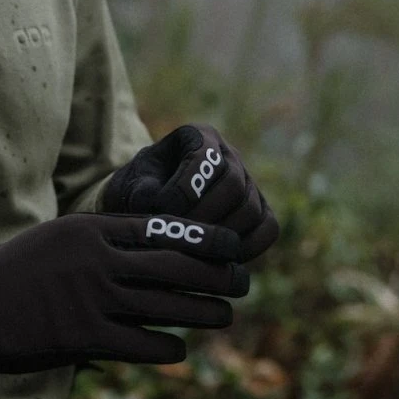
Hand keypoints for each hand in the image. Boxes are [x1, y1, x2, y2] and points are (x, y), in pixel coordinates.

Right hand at [0, 212, 249, 373]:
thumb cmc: (21, 267)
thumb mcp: (64, 233)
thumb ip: (108, 234)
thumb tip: (157, 239)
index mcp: (93, 229)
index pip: (163, 229)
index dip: (204, 237)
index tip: (232, 244)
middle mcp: (98, 261)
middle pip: (174, 267)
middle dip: (216, 275)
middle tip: (243, 281)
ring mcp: (93, 301)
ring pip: (166, 307)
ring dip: (203, 312)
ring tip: (225, 315)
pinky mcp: (85, 338)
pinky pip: (141, 345)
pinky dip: (167, 348)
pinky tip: (181, 350)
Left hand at [102, 124, 277, 261]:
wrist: (149, 207)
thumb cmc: (138, 192)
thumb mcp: (130, 186)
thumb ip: (142, 194)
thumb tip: (163, 211)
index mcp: (198, 137)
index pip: (205, 158)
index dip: (186, 189)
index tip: (163, 213)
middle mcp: (229, 155)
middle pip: (233, 183)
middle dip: (205, 216)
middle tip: (181, 238)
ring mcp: (248, 183)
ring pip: (251, 208)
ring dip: (223, 235)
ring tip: (193, 253)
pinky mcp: (260, 211)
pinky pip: (268, 229)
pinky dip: (249, 248)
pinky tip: (219, 262)